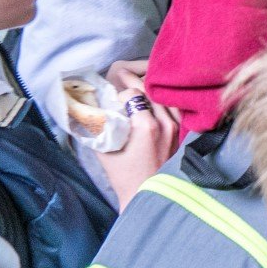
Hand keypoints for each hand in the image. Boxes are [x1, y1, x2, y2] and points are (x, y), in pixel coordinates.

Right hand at [97, 67, 181, 209]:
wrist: (148, 194)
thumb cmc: (124, 176)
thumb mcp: (104, 150)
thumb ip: (97, 128)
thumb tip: (84, 110)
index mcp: (146, 126)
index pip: (134, 94)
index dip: (121, 89)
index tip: (113, 90)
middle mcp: (164, 123)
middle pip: (150, 91)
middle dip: (134, 80)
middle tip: (121, 72)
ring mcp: (176, 127)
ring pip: (164, 97)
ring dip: (150, 87)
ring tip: (138, 80)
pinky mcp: (181, 132)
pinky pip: (174, 107)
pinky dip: (163, 99)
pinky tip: (155, 95)